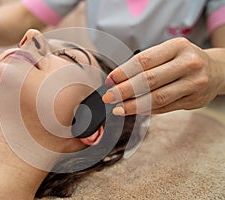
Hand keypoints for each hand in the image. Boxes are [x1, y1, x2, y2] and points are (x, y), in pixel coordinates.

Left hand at [103, 37, 223, 114]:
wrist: (216, 71)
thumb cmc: (184, 60)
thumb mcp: (168, 53)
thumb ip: (146, 65)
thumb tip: (116, 81)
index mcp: (177, 46)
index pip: (144, 61)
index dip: (123, 72)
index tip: (109, 80)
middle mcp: (188, 64)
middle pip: (149, 80)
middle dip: (124, 91)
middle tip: (108, 97)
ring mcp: (194, 84)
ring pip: (157, 98)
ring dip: (133, 105)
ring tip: (118, 109)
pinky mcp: (194, 101)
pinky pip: (165, 108)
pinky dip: (146, 110)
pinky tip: (134, 110)